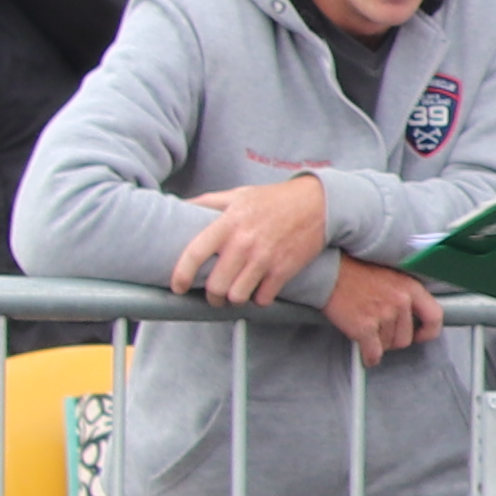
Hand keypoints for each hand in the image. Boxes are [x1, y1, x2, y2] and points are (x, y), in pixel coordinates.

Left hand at [171, 174, 336, 305]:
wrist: (318, 204)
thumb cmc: (274, 199)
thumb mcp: (238, 194)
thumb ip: (208, 201)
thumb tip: (181, 206)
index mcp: (227, 224)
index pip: (194, 254)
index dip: (181, 275)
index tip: (177, 287)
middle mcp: (243, 243)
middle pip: (216, 286)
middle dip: (212, 297)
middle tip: (214, 296)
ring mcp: (264, 259)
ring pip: (238, 296)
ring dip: (235, 300)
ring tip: (236, 295)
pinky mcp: (284, 270)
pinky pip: (263, 298)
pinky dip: (259, 299)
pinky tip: (259, 291)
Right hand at [322, 259, 439, 359]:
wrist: (329, 270)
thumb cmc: (356, 271)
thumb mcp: (392, 274)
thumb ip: (406, 295)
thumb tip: (413, 318)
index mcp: (411, 288)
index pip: (435, 317)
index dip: (428, 332)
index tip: (419, 335)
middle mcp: (400, 301)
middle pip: (406, 338)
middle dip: (393, 339)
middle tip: (379, 329)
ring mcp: (383, 315)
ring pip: (388, 345)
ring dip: (378, 343)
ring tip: (366, 327)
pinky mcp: (364, 327)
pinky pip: (373, 353)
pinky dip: (369, 357)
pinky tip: (365, 353)